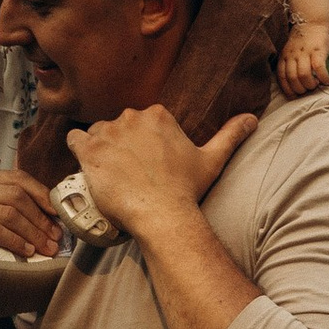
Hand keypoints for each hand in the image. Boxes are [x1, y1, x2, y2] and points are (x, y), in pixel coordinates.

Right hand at [0, 168, 63, 258]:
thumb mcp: (1, 214)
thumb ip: (20, 204)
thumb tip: (56, 207)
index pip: (16, 177)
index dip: (41, 194)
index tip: (58, 212)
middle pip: (13, 195)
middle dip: (39, 218)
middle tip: (55, 237)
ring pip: (7, 213)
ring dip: (32, 232)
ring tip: (46, 247)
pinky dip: (16, 241)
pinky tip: (27, 251)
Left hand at [69, 105, 256, 242]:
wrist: (162, 213)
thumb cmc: (185, 189)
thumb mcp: (212, 159)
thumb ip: (232, 134)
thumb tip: (254, 119)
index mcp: (157, 115)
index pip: (141, 120)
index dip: (141, 140)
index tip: (145, 159)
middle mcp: (130, 117)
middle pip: (118, 126)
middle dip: (121, 144)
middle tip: (128, 169)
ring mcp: (108, 133)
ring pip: (96, 132)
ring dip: (100, 147)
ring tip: (109, 171)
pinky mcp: (89, 150)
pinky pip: (74, 139)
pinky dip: (77, 148)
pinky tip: (86, 162)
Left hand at [277, 23, 328, 96]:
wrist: (313, 21)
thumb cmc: (303, 41)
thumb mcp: (290, 51)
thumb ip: (289, 64)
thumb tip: (294, 85)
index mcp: (284, 56)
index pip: (282, 76)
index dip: (287, 89)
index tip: (294, 96)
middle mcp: (293, 54)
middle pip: (292, 78)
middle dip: (300, 90)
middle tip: (308, 91)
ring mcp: (305, 52)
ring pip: (303, 75)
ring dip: (310, 85)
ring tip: (316, 85)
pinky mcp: (318, 50)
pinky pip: (319, 67)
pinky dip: (323, 77)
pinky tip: (326, 81)